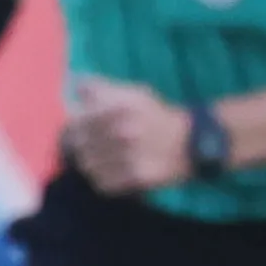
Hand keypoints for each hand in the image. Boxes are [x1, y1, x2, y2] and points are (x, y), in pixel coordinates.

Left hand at [61, 73, 192, 196]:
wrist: (191, 142)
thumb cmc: (155, 115)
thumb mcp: (133, 94)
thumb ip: (100, 88)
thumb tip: (75, 82)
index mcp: (121, 107)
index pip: (77, 120)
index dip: (75, 126)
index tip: (81, 128)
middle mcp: (124, 131)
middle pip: (79, 145)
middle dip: (82, 145)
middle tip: (94, 146)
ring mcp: (130, 156)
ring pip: (88, 166)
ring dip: (92, 163)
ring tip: (105, 159)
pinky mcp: (136, 177)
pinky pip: (102, 183)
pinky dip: (104, 179)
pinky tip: (115, 171)